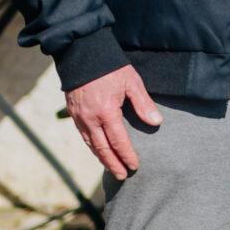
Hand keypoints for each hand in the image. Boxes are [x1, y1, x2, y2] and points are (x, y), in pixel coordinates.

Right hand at [65, 64, 160, 180]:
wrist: (81, 53)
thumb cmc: (110, 67)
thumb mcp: (132, 82)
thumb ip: (144, 103)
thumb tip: (157, 122)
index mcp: (106, 113)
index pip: (118, 141)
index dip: (127, 155)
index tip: (135, 166)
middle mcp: (90, 118)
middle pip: (102, 148)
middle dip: (113, 164)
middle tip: (123, 176)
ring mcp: (78, 116)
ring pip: (90, 143)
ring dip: (101, 157)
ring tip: (111, 167)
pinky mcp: (72, 112)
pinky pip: (82, 134)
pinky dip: (91, 145)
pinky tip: (98, 149)